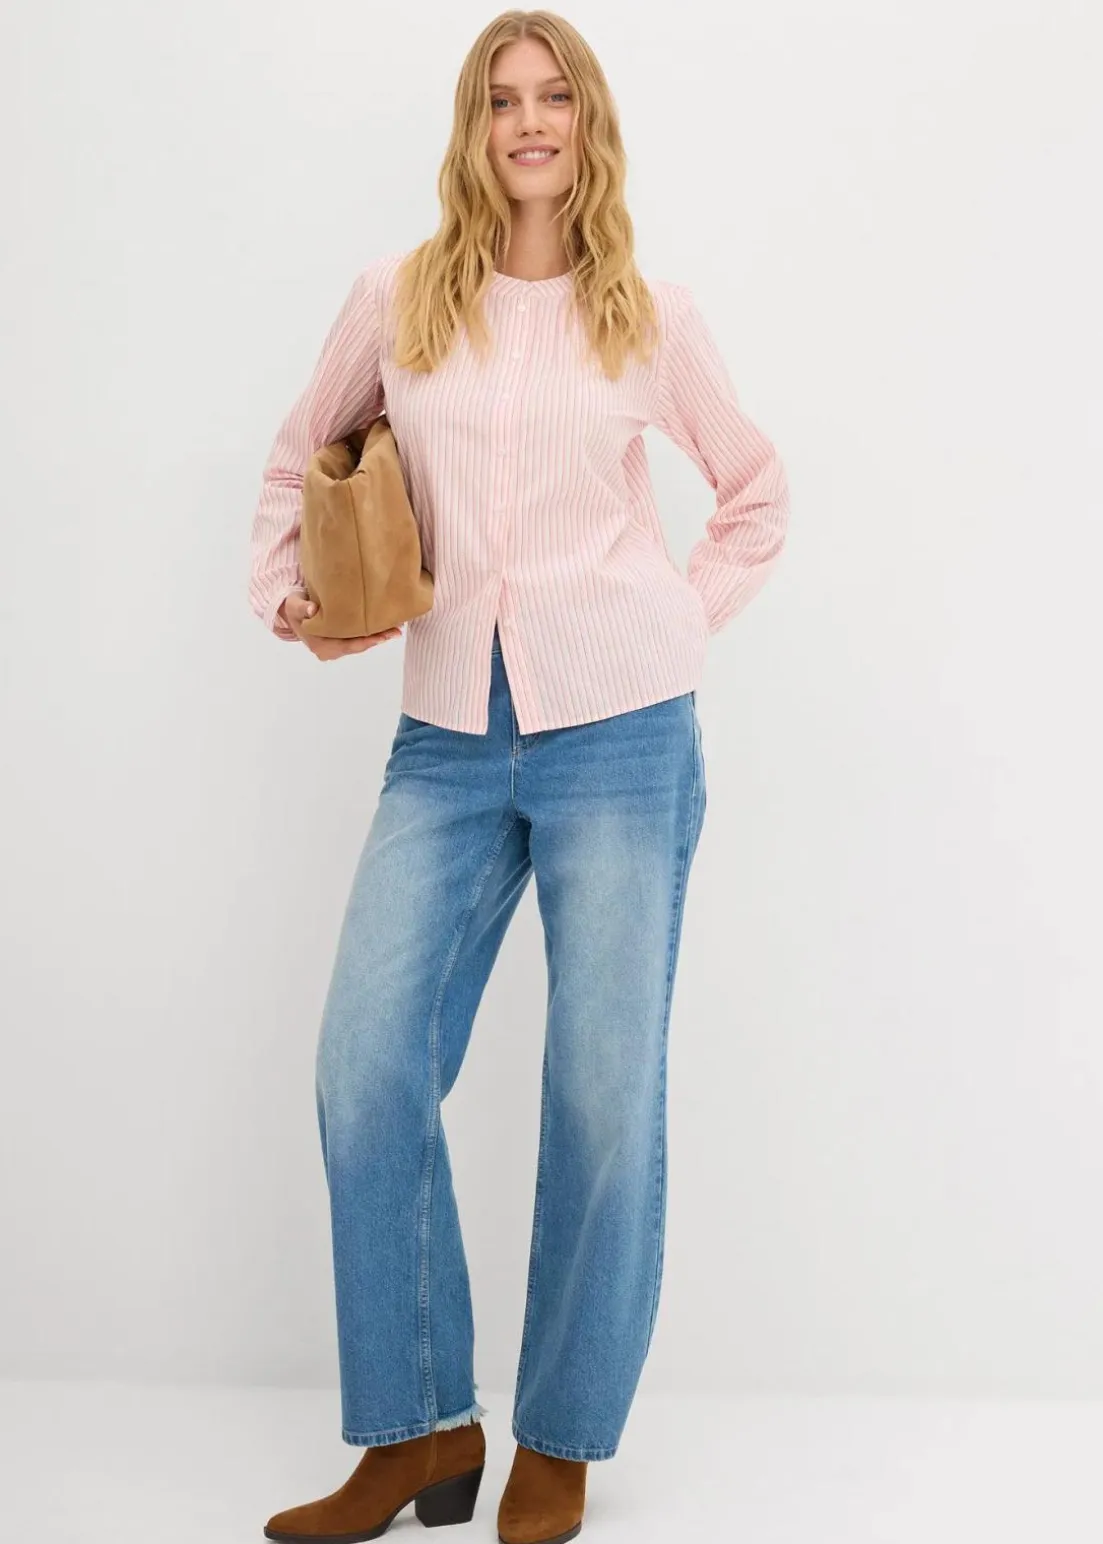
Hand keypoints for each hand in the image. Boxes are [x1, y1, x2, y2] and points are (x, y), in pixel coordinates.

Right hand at [279, 594, 401, 659]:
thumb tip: (312, 610)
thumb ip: (302, 607)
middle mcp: (329, 652)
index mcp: (320, 646)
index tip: (382, 635)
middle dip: (378, 639)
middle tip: (397, 630)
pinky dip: (371, 634)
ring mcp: (335, 650)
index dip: (366, 641)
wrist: (292, 612)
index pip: (348, 645)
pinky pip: (358, 640)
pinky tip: (385, 627)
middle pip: (358, 646)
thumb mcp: (294, 605)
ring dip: (377, 637)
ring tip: (396, 628)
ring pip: (360, 644)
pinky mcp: (340, 644)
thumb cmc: (294, 607)